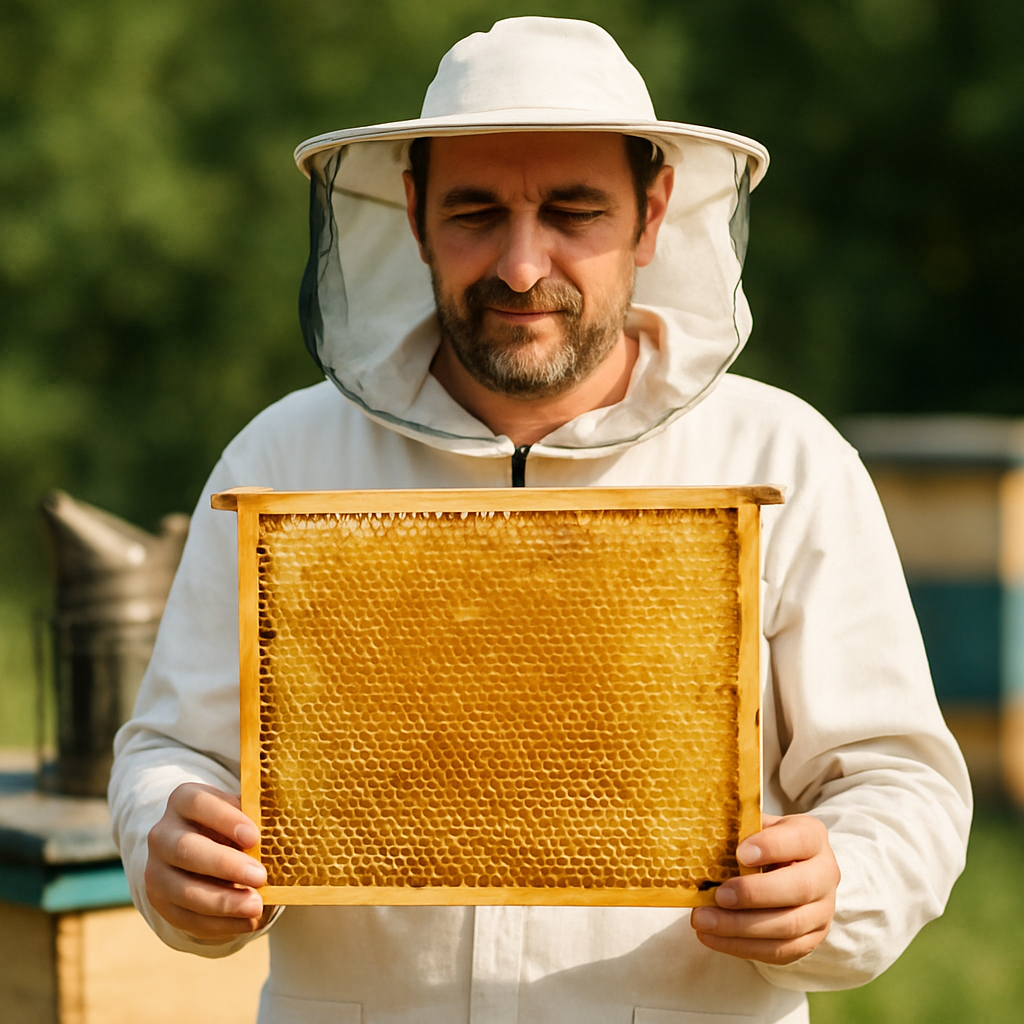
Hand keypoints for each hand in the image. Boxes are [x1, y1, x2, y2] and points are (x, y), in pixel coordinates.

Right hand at [145, 782, 270, 939]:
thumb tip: (288, 825)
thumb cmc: (230, 825)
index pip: (199, 804)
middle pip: (186, 849)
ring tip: (255, 906)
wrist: (200, 850)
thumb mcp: (241, 812)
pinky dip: (218, 924)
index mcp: (184, 800)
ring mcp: (156, 869)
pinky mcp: (159, 902)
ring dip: (222, 902)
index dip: (226, 820)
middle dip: (225, 865)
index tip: (254, 837)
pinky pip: (186, 918)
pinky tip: (246, 922)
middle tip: (260, 876)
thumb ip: (256, 817)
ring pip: (183, 890)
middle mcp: (163, 834)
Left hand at [690, 813, 839, 964]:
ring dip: (740, 926)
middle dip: (754, 894)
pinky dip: (741, 946)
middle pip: (799, 888)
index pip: (801, 839)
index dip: (772, 846)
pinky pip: (778, 951)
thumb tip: (702, 840)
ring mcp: (821, 912)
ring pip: (788, 926)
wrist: (791, 870)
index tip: (740, 853)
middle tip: (719, 895)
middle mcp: (825, 875)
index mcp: (812, 837)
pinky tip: (712, 937)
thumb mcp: (756, 827)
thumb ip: (739, 831)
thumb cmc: (765, 843)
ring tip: (703, 920)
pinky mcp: (809, 941)